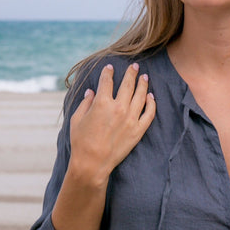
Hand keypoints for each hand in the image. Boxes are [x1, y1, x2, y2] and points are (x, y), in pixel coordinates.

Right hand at [68, 62, 155, 186]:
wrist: (92, 164)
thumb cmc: (81, 142)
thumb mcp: (77, 119)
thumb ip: (85, 103)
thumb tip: (91, 91)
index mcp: (101, 102)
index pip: (107, 81)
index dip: (108, 72)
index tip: (110, 67)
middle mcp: (118, 107)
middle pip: (127, 84)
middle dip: (131, 73)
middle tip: (135, 66)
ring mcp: (130, 119)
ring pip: (140, 96)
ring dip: (143, 84)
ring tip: (144, 77)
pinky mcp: (138, 130)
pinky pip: (149, 113)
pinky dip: (151, 103)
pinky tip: (151, 96)